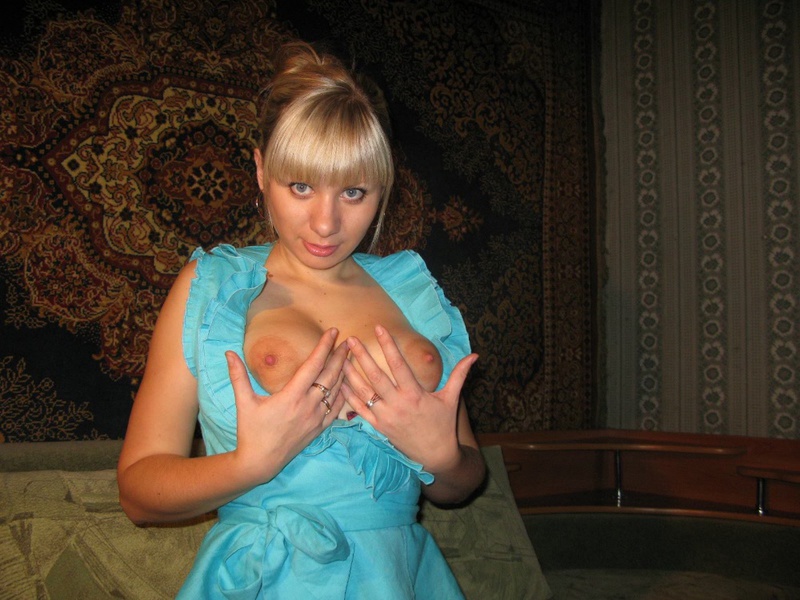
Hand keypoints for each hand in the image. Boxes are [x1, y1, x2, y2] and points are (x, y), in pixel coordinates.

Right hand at [226, 328, 348, 481]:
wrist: (259, 462)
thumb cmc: (250, 431)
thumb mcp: (243, 402)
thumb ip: (238, 376)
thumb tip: (228, 353)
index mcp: (291, 396)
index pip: (313, 365)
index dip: (324, 347)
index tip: (333, 332)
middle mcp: (308, 406)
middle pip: (330, 375)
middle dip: (340, 356)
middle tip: (348, 341)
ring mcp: (316, 418)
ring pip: (336, 391)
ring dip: (344, 372)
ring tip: (350, 357)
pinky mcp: (319, 428)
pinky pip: (337, 408)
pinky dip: (343, 393)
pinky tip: (346, 384)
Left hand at [341, 325, 477, 473]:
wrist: (435, 456)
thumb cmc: (444, 425)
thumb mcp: (452, 398)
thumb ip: (460, 374)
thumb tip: (475, 355)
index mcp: (415, 394)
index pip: (398, 364)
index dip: (388, 345)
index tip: (379, 328)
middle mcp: (398, 404)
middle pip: (375, 376)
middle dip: (361, 356)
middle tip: (350, 339)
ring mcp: (386, 417)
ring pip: (363, 392)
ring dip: (350, 374)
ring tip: (340, 358)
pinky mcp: (378, 427)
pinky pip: (359, 409)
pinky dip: (349, 396)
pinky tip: (341, 383)